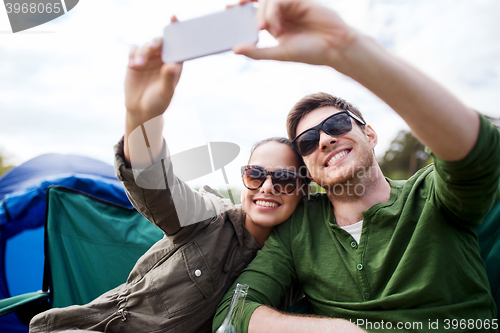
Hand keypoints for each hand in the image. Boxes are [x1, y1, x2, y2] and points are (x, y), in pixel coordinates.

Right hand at [124, 17, 182, 121]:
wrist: (141, 110)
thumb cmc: (158, 102)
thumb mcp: (165, 92)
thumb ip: (168, 78)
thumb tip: (173, 65)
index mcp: (174, 63)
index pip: (178, 45)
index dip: (177, 30)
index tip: (173, 18)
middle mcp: (162, 59)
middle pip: (161, 42)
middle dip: (156, 42)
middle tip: (153, 47)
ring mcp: (149, 59)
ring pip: (146, 46)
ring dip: (143, 52)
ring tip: (139, 65)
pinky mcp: (135, 60)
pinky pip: (134, 50)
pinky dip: (133, 54)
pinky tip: (133, 64)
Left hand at [232, 0, 356, 69]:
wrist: (334, 48)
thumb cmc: (309, 52)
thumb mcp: (278, 54)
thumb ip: (257, 51)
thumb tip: (235, 50)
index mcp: (275, 23)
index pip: (254, 11)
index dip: (241, 8)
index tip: (227, 10)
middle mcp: (281, 12)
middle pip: (258, 2)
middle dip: (245, 3)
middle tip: (233, 8)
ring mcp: (291, 5)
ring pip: (267, 1)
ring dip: (263, 14)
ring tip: (264, 29)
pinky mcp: (300, 0)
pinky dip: (273, 11)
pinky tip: (275, 26)